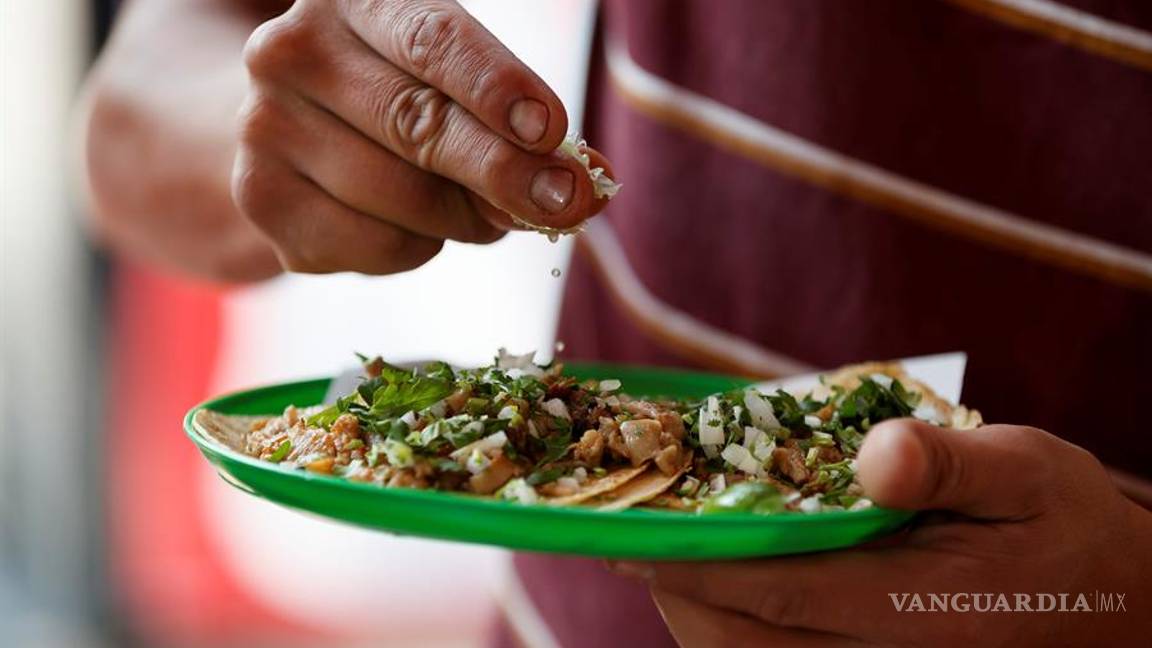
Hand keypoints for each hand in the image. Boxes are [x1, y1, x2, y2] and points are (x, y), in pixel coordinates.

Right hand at [232, 0, 612, 273]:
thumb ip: (515, 125)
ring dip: (465, 219)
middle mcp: (290, 51)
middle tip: (566, 203)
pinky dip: (418, 248)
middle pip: (417, 124)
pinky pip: (371, 246)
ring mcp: (264, 126)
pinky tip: (416, 226)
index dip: (495, 87)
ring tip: (484, 214)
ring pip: (399, 196)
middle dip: (503, 171)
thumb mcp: (455, 83)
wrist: (296, 130)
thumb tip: (578, 192)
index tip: (550, 131)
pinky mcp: (261, 199)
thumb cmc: (400, 95)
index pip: (430, 39)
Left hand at [608, 420, 1151, 645]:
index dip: (700, 564)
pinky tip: (723, 566)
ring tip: (666, 544)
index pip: (779, 594)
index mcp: (915, 611)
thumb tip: (879, 454)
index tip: (633, 535)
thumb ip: (952, 466)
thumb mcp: (1031, 475)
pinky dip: (733, 616)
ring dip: (697, 605)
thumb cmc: (1067, 532)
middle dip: (678, 587)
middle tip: (636, 529)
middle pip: (742, 640)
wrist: (1112, 604)